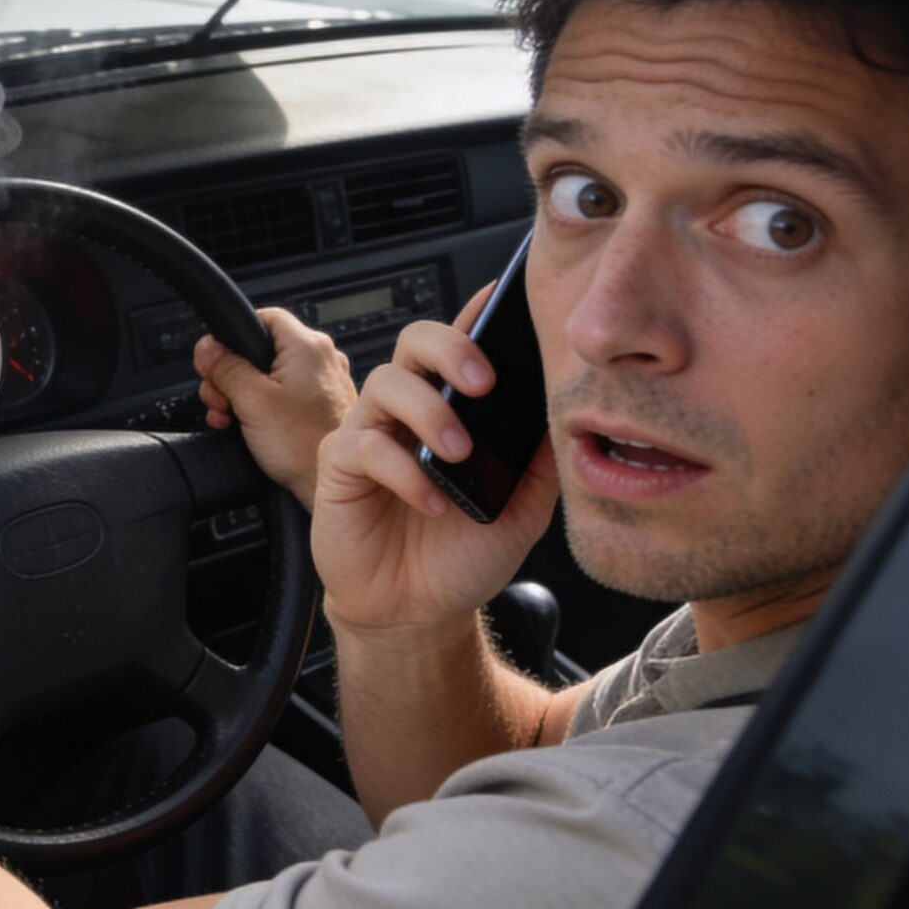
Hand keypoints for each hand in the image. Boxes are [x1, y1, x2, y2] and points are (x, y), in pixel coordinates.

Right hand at [193, 308, 355, 510]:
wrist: (332, 486)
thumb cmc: (304, 445)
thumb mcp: (252, 401)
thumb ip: (226, 367)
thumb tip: (208, 347)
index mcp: (307, 345)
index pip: (261, 316)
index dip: (231, 336)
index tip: (215, 360)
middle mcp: (320, 357)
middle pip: (259, 348)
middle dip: (230, 374)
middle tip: (221, 398)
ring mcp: (322, 381)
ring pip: (267, 373)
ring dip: (241, 394)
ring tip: (234, 418)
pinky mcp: (321, 404)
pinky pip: (282, 393)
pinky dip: (260, 406)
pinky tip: (249, 427)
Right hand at [311, 283, 559, 639]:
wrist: (419, 610)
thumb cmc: (462, 554)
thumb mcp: (522, 507)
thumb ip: (541, 460)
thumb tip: (569, 414)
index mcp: (451, 410)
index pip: (460, 347)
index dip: (477, 315)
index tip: (504, 298)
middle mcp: (407, 411)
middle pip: (414, 342)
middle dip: (450, 348)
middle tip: (482, 382)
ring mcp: (369, 433)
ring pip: (385, 383)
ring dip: (428, 412)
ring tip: (458, 453)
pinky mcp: (339, 468)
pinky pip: (363, 446)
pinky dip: (403, 471)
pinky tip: (432, 501)